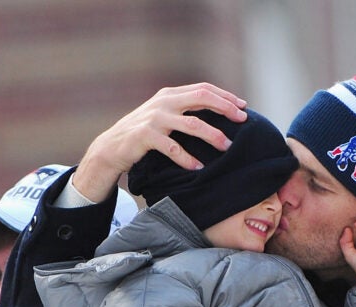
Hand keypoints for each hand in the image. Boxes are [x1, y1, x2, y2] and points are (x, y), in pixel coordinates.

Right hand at [74, 83, 247, 201]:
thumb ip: (184, 109)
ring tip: (227, 147)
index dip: (225, 96)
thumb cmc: (144, 133)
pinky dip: (188, 159)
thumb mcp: (164, 114)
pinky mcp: (145, 136)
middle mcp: (164, 102)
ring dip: (213, 135)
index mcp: (170, 94)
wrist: (111, 147)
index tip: (243, 107)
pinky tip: (199, 168)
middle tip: (242, 121)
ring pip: (192, 124)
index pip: (203, 89)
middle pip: (202, 98)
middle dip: (225, 108)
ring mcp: (154, 118)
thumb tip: (219, 112)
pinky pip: (173, 148)